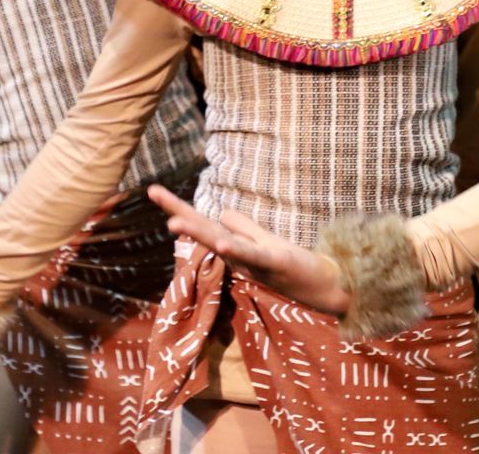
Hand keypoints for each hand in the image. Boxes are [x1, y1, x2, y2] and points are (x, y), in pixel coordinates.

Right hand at [147, 184, 349, 314]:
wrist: (327, 289)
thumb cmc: (295, 267)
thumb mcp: (265, 241)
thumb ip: (244, 228)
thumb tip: (220, 214)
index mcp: (235, 246)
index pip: (203, 223)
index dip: (179, 208)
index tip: (152, 190)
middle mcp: (239, 254)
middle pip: (204, 229)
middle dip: (178, 213)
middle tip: (152, 192)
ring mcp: (255, 260)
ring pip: (221, 243)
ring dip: (198, 233)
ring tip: (173, 224)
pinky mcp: (276, 263)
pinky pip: (251, 255)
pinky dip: (235, 249)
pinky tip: (221, 243)